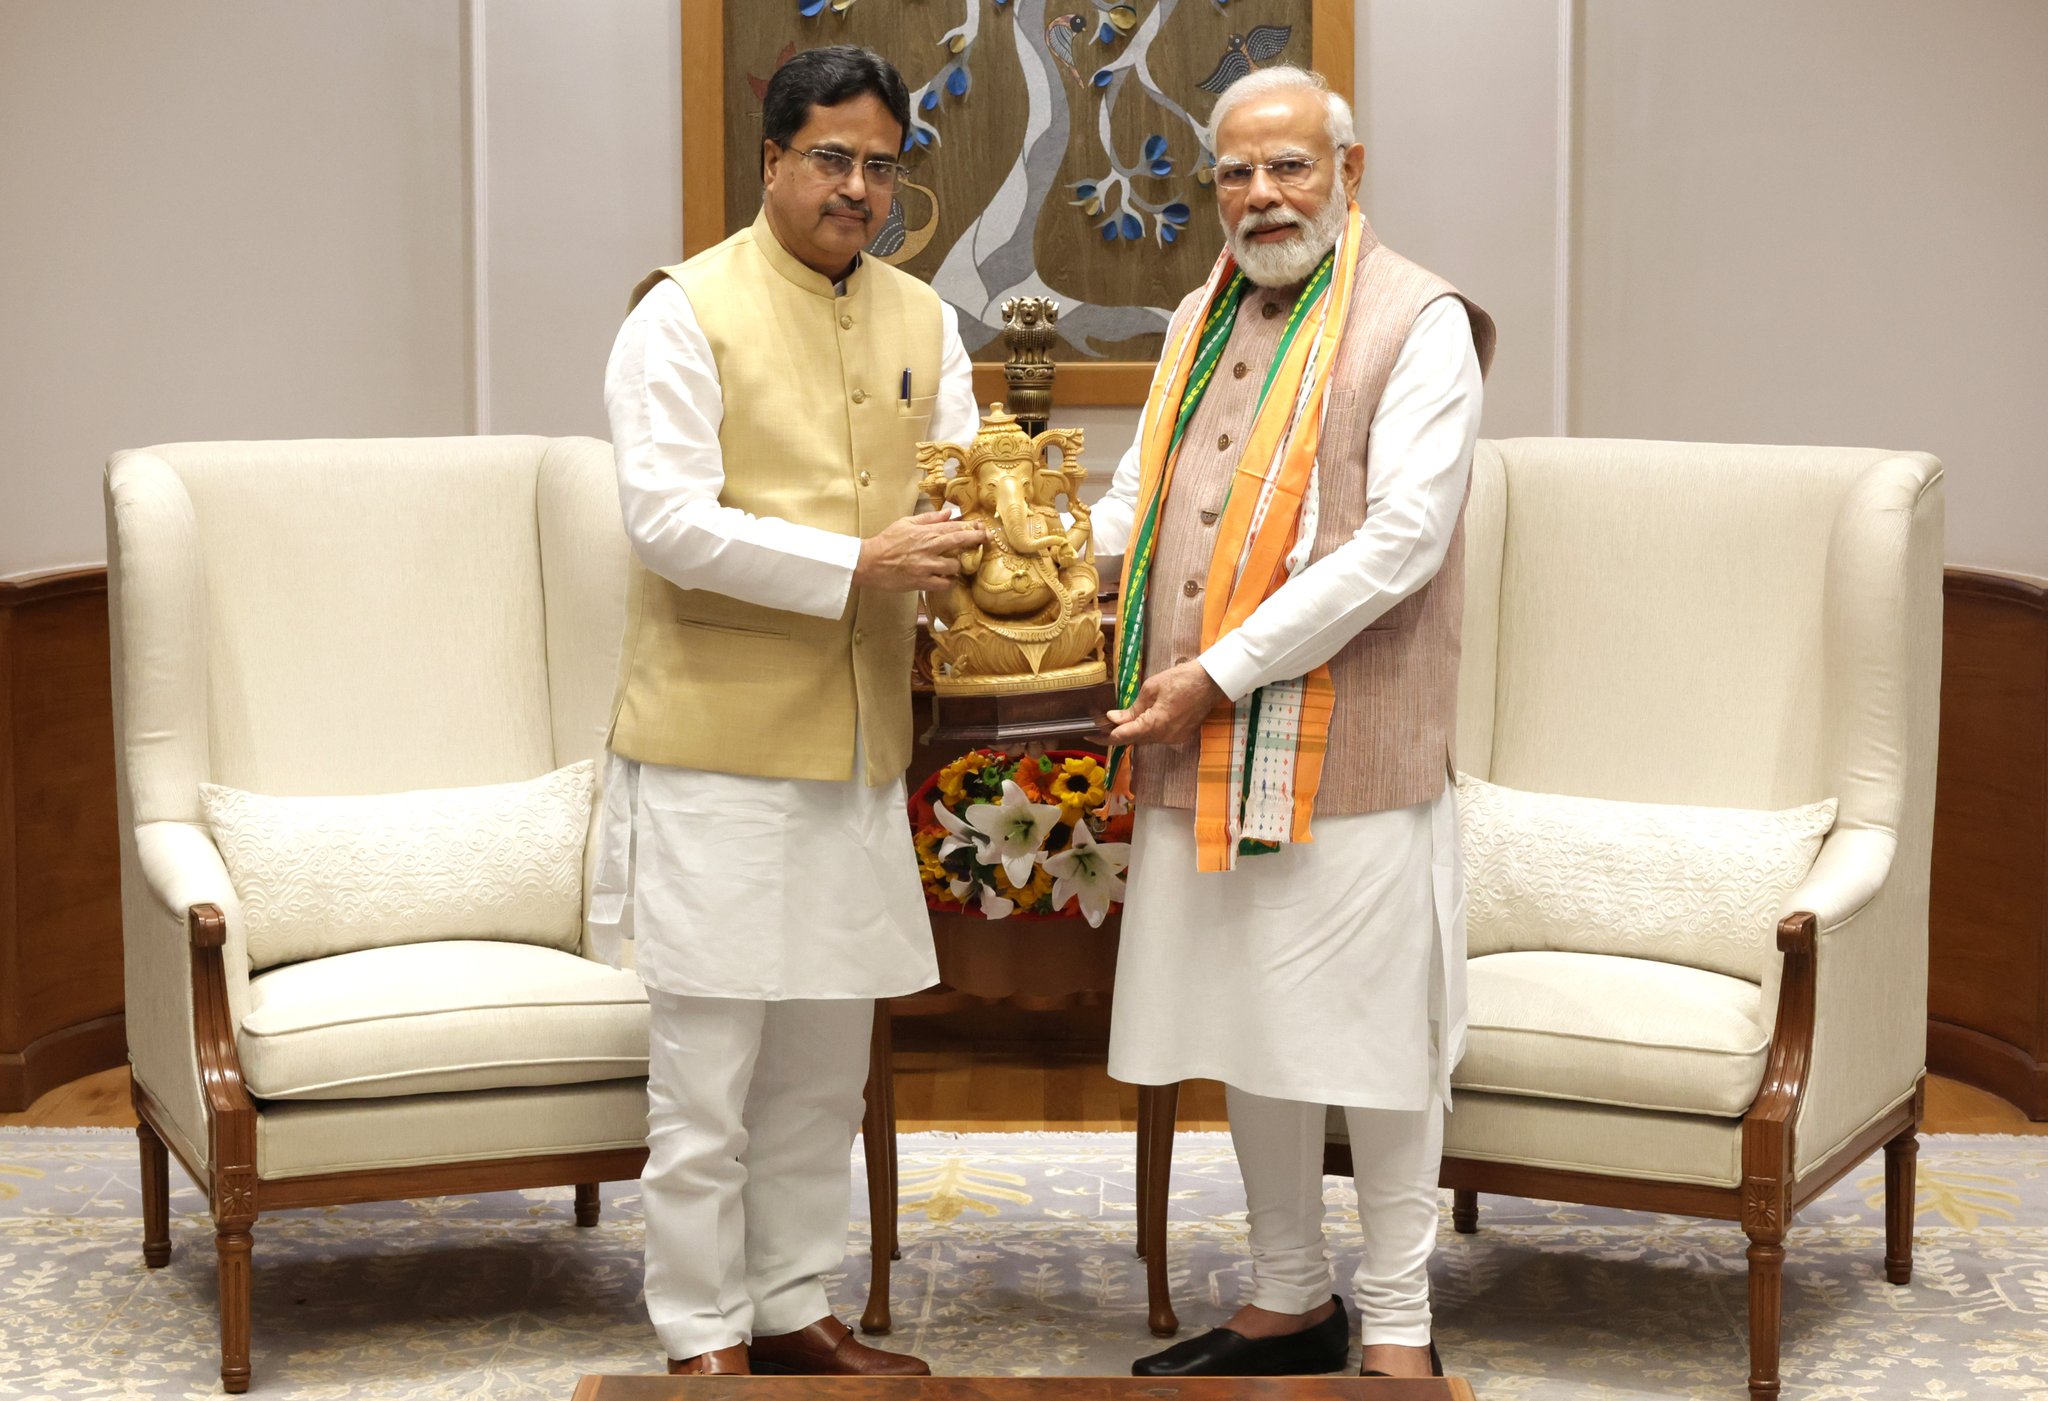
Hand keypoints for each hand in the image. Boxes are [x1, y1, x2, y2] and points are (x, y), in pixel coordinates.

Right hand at [853, 509, 986, 592]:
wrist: (869, 562)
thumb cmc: (887, 541)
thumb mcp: (906, 522)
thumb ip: (929, 518)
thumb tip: (949, 513)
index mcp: (925, 532)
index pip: (954, 527)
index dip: (971, 527)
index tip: (982, 527)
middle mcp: (929, 547)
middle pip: (960, 542)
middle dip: (976, 539)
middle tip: (986, 540)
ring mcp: (926, 566)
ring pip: (955, 565)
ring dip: (959, 565)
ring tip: (958, 565)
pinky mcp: (922, 581)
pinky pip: (944, 583)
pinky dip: (949, 581)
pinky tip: (948, 579)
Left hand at [1105, 660, 1226, 746]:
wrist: (1212, 681)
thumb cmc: (1181, 679)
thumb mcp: (1151, 688)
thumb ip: (1131, 708)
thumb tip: (1113, 719)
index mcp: (1154, 725)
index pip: (1121, 737)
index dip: (1102, 736)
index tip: (1088, 733)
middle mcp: (1164, 737)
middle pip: (1133, 740)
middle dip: (1116, 732)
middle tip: (1101, 723)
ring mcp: (1174, 738)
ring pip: (1145, 738)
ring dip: (1132, 731)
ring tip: (1118, 720)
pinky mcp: (1181, 736)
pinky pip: (1158, 736)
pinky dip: (1146, 729)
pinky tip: (1141, 719)